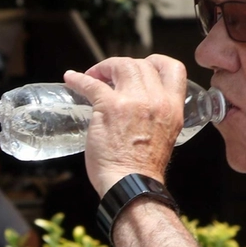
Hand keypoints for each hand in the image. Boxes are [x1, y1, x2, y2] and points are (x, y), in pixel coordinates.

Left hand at [63, 55, 187, 195]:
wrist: (131, 184)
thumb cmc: (143, 169)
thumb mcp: (165, 136)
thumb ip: (157, 117)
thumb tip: (139, 108)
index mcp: (173, 108)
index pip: (174, 68)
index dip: (156, 62)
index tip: (142, 66)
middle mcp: (156, 100)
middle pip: (142, 64)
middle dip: (124, 66)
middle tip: (109, 75)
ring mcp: (133, 101)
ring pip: (121, 66)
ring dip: (104, 67)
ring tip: (93, 76)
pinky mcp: (109, 107)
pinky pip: (91, 83)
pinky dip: (78, 79)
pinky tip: (71, 80)